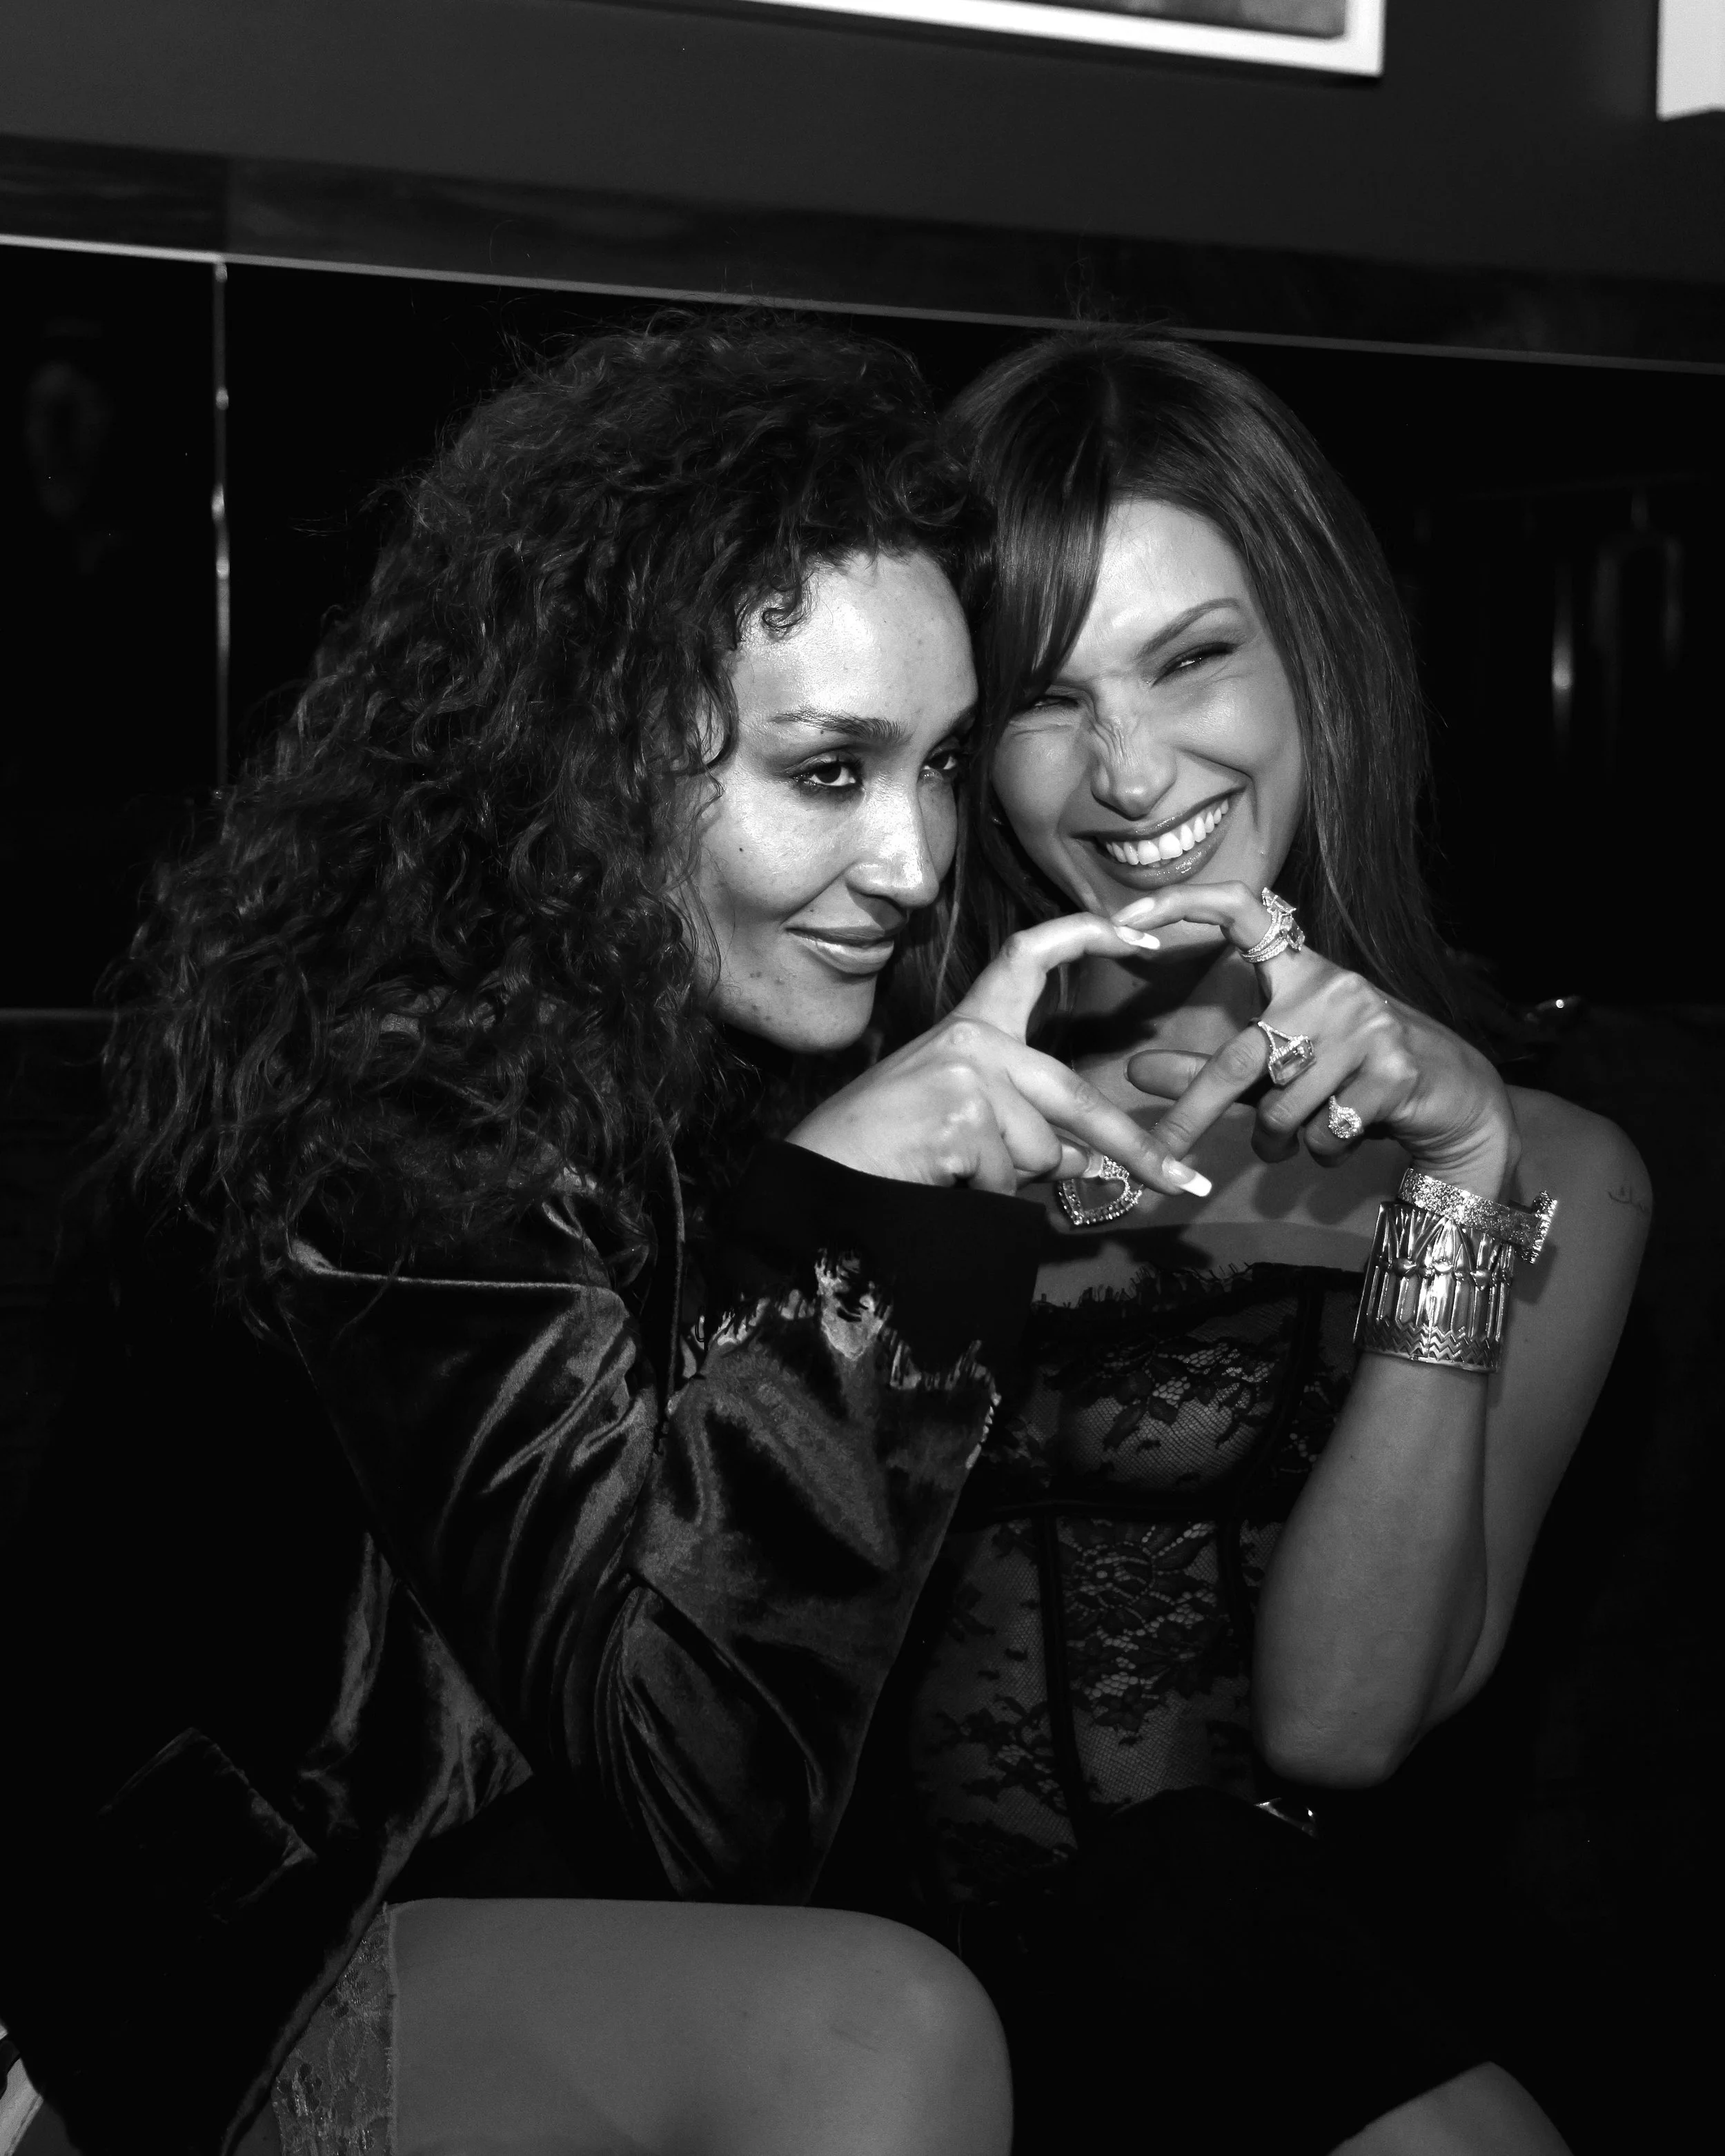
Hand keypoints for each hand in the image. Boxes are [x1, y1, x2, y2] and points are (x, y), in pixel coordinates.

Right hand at [788, 914, 1210, 1197]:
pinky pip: (1010, 1178)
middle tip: (1183, 1183)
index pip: (1030, 955)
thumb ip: (1024, 1125)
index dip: (1090, 933)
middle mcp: (972, 1039)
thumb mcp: (964, 1121)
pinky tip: (940, 1179)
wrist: (819, 1173)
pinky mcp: (960, 1117)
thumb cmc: (885, 1146)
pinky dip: (985, 1195)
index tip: (1146, 933)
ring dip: (1012, 1179)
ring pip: (1043, 1150)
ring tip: (952, 1171)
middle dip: (1135, 1148)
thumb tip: (1083, 1156)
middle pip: (1074, 1096)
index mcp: (971, 1026)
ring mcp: (966, 1075)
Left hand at [1113, 883, 1518, 1198]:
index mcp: (1301, 971)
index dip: (1185, 902)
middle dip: (1194, 1117)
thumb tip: (1134, 1072)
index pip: (1242, 910)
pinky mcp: (1394, 1072)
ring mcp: (1367, 1027)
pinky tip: (1347, 1134)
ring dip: (1280, 1141)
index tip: (1132, 915)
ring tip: (1301, 1135)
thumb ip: (1208, 1069)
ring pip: (1282, 1109)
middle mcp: (1333, 987)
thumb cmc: (1355, 1076)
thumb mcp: (1279, 1069)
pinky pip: (1323, 1133)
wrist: (1458, 1098)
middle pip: (1240, 1060)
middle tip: (1162, 1153)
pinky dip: (1322, 1151)